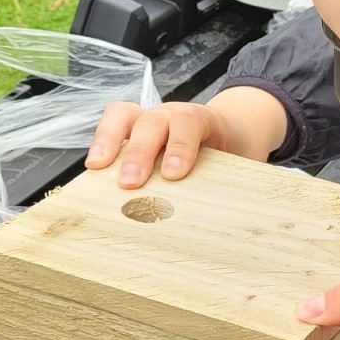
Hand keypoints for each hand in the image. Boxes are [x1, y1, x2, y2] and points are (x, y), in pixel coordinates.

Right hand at [86, 87, 289, 185]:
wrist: (236, 130)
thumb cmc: (237, 154)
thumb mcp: (245, 167)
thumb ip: (238, 184)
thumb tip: (243, 224)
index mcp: (206, 121)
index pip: (191, 123)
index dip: (181, 147)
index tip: (174, 175)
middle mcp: (174, 115)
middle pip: (153, 122)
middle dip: (140, 152)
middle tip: (131, 184)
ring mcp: (153, 119)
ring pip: (126, 116)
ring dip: (110, 141)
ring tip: (97, 168)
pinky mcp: (136, 129)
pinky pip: (114, 123)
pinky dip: (102, 140)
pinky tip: (95, 166)